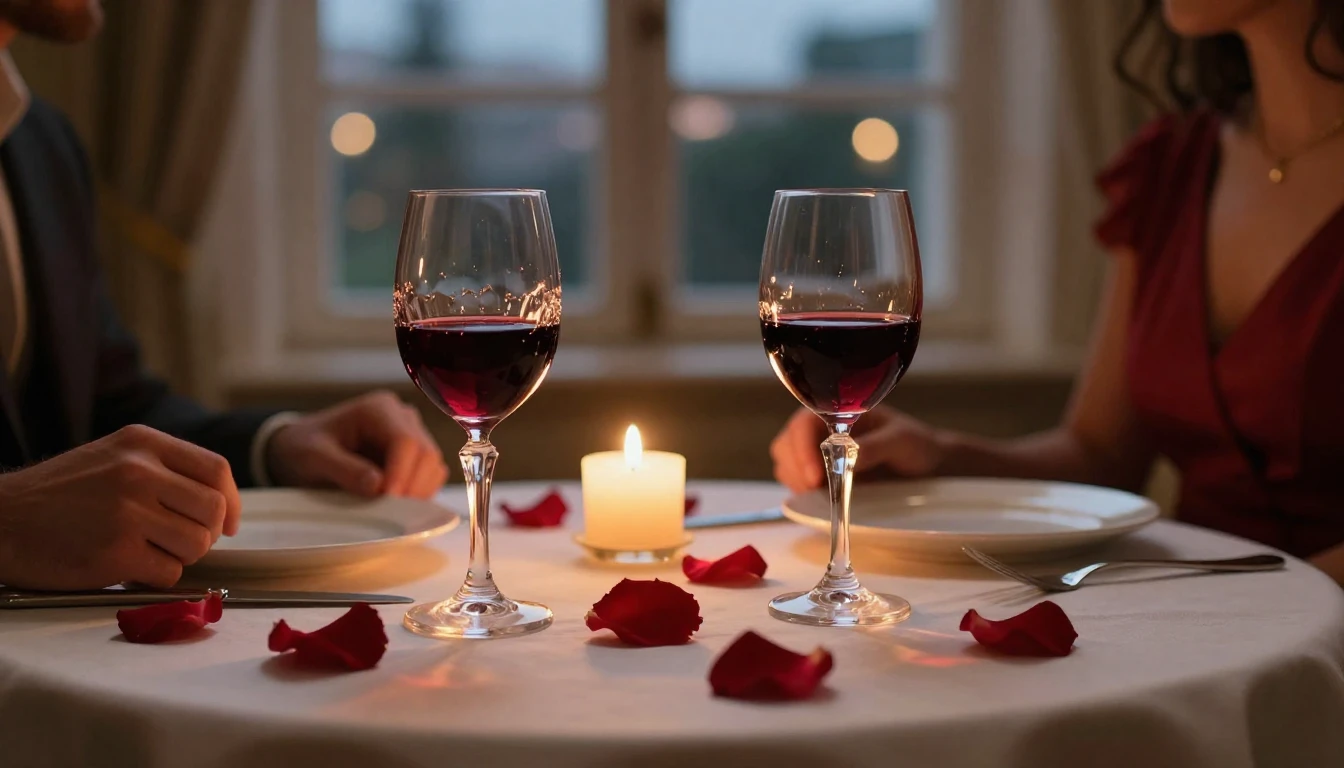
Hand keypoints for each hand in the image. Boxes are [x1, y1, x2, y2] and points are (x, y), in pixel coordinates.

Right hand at [0, 425, 240, 589]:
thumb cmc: (58, 495)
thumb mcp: (111, 457)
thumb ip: (163, 469)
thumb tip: (221, 504)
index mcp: (142, 443)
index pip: (216, 469)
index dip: (232, 501)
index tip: (229, 523)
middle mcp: (139, 472)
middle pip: (214, 509)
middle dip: (207, 533)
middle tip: (181, 542)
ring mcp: (128, 512)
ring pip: (198, 543)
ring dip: (181, 556)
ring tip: (149, 552)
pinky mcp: (115, 552)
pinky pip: (169, 572)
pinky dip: (156, 577)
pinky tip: (128, 567)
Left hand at [265, 391, 447, 498]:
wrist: (299, 449)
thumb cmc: (303, 447)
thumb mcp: (313, 457)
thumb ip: (344, 469)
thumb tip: (378, 486)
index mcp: (378, 409)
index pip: (406, 441)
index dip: (401, 473)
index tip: (388, 500)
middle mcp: (402, 418)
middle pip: (427, 453)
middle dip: (412, 486)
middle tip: (390, 513)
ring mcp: (412, 436)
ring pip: (433, 467)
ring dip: (418, 493)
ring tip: (390, 510)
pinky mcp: (414, 458)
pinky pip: (429, 478)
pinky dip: (418, 495)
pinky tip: (395, 505)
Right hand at [770, 405, 945, 493]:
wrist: (928, 466)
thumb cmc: (916, 445)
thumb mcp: (900, 440)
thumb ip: (874, 445)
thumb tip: (846, 455)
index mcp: (836, 412)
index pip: (802, 425)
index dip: (802, 449)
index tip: (815, 476)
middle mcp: (820, 430)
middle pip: (786, 445)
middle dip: (797, 468)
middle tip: (818, 488)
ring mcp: (817, 454)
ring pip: (786, 466)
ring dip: (798, 482)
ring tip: (825, 493)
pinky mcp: (820, 476)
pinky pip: (796, 483)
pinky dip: (802, 492)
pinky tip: (823, 497)